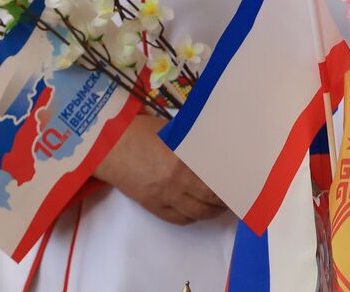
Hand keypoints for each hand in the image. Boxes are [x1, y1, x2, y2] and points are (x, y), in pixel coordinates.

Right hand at [93, 114, 227, 225]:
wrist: (108, 145)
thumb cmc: (143, 131)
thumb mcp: (176, 132)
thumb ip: (196, 145)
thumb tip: (219, 153)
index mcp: (186, 157)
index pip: (217, 176)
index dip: (231, 182)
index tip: (241, 182)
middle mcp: (177, 179)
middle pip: (210, 197)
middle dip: (225, 199)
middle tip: (234, 196)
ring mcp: (164, 195)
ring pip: (196, 212)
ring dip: (212, 211)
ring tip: (219, 206)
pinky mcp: (152, 205)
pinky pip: (178, 218)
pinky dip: (192, 217)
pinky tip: (198, 212)